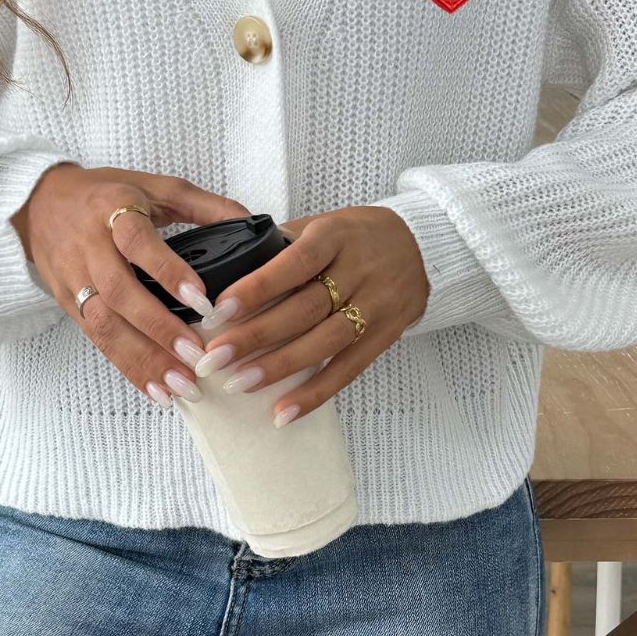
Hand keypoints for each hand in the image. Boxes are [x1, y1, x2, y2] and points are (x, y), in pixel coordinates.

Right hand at [10, 164, 251, 407]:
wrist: (40, 203)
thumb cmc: (107, 193)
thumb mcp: (155, 186)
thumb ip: (204, 204)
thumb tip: (253, 223)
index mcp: (114, 210)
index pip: (137, 242)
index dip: (167, 271)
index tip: (201, 299)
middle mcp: (89, 247)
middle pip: (119, 292)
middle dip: (158, 328)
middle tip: (196, 355)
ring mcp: (75, 279)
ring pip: (105, 324)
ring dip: (144, 359)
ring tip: (181, 385)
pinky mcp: (69, 305)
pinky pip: (98, 341)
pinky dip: (128, 368)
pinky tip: (157, 390)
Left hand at [192, 206, 429, 425]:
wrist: (422, 246)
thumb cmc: (356, 235)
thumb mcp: (322, 224)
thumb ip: (280, 245)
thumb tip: (226, 273)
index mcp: (335, 235)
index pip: (294, 263)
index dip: (257, 288)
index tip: (220, 309)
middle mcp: (358, 271)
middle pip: (304, 309)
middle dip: (256, 336)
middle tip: (214, 358)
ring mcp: (375, 306)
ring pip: (324, 342)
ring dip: (279, 367)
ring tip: (239, 384)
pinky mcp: (384, 336)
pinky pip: (348, 369)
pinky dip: (315, 393)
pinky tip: (283, 411)